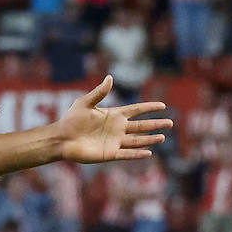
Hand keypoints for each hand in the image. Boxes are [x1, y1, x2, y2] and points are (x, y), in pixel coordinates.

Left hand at [58, 75, 172, 162]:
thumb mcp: (85, 103)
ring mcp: (114, 141)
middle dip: (155, 124)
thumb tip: (110, 77)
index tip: (162, 106)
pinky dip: (137, 154)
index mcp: (113, 115)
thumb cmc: (70, 120)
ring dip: (150, 139)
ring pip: (137, 140)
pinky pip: (127, 154)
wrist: (60, 139)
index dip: (149, 108)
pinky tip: (149, 153)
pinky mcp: (109, 153)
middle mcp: (117, 129)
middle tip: (170, 123)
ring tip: (162, 137)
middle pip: (141, 126)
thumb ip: (99, 92)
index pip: (136, 110)